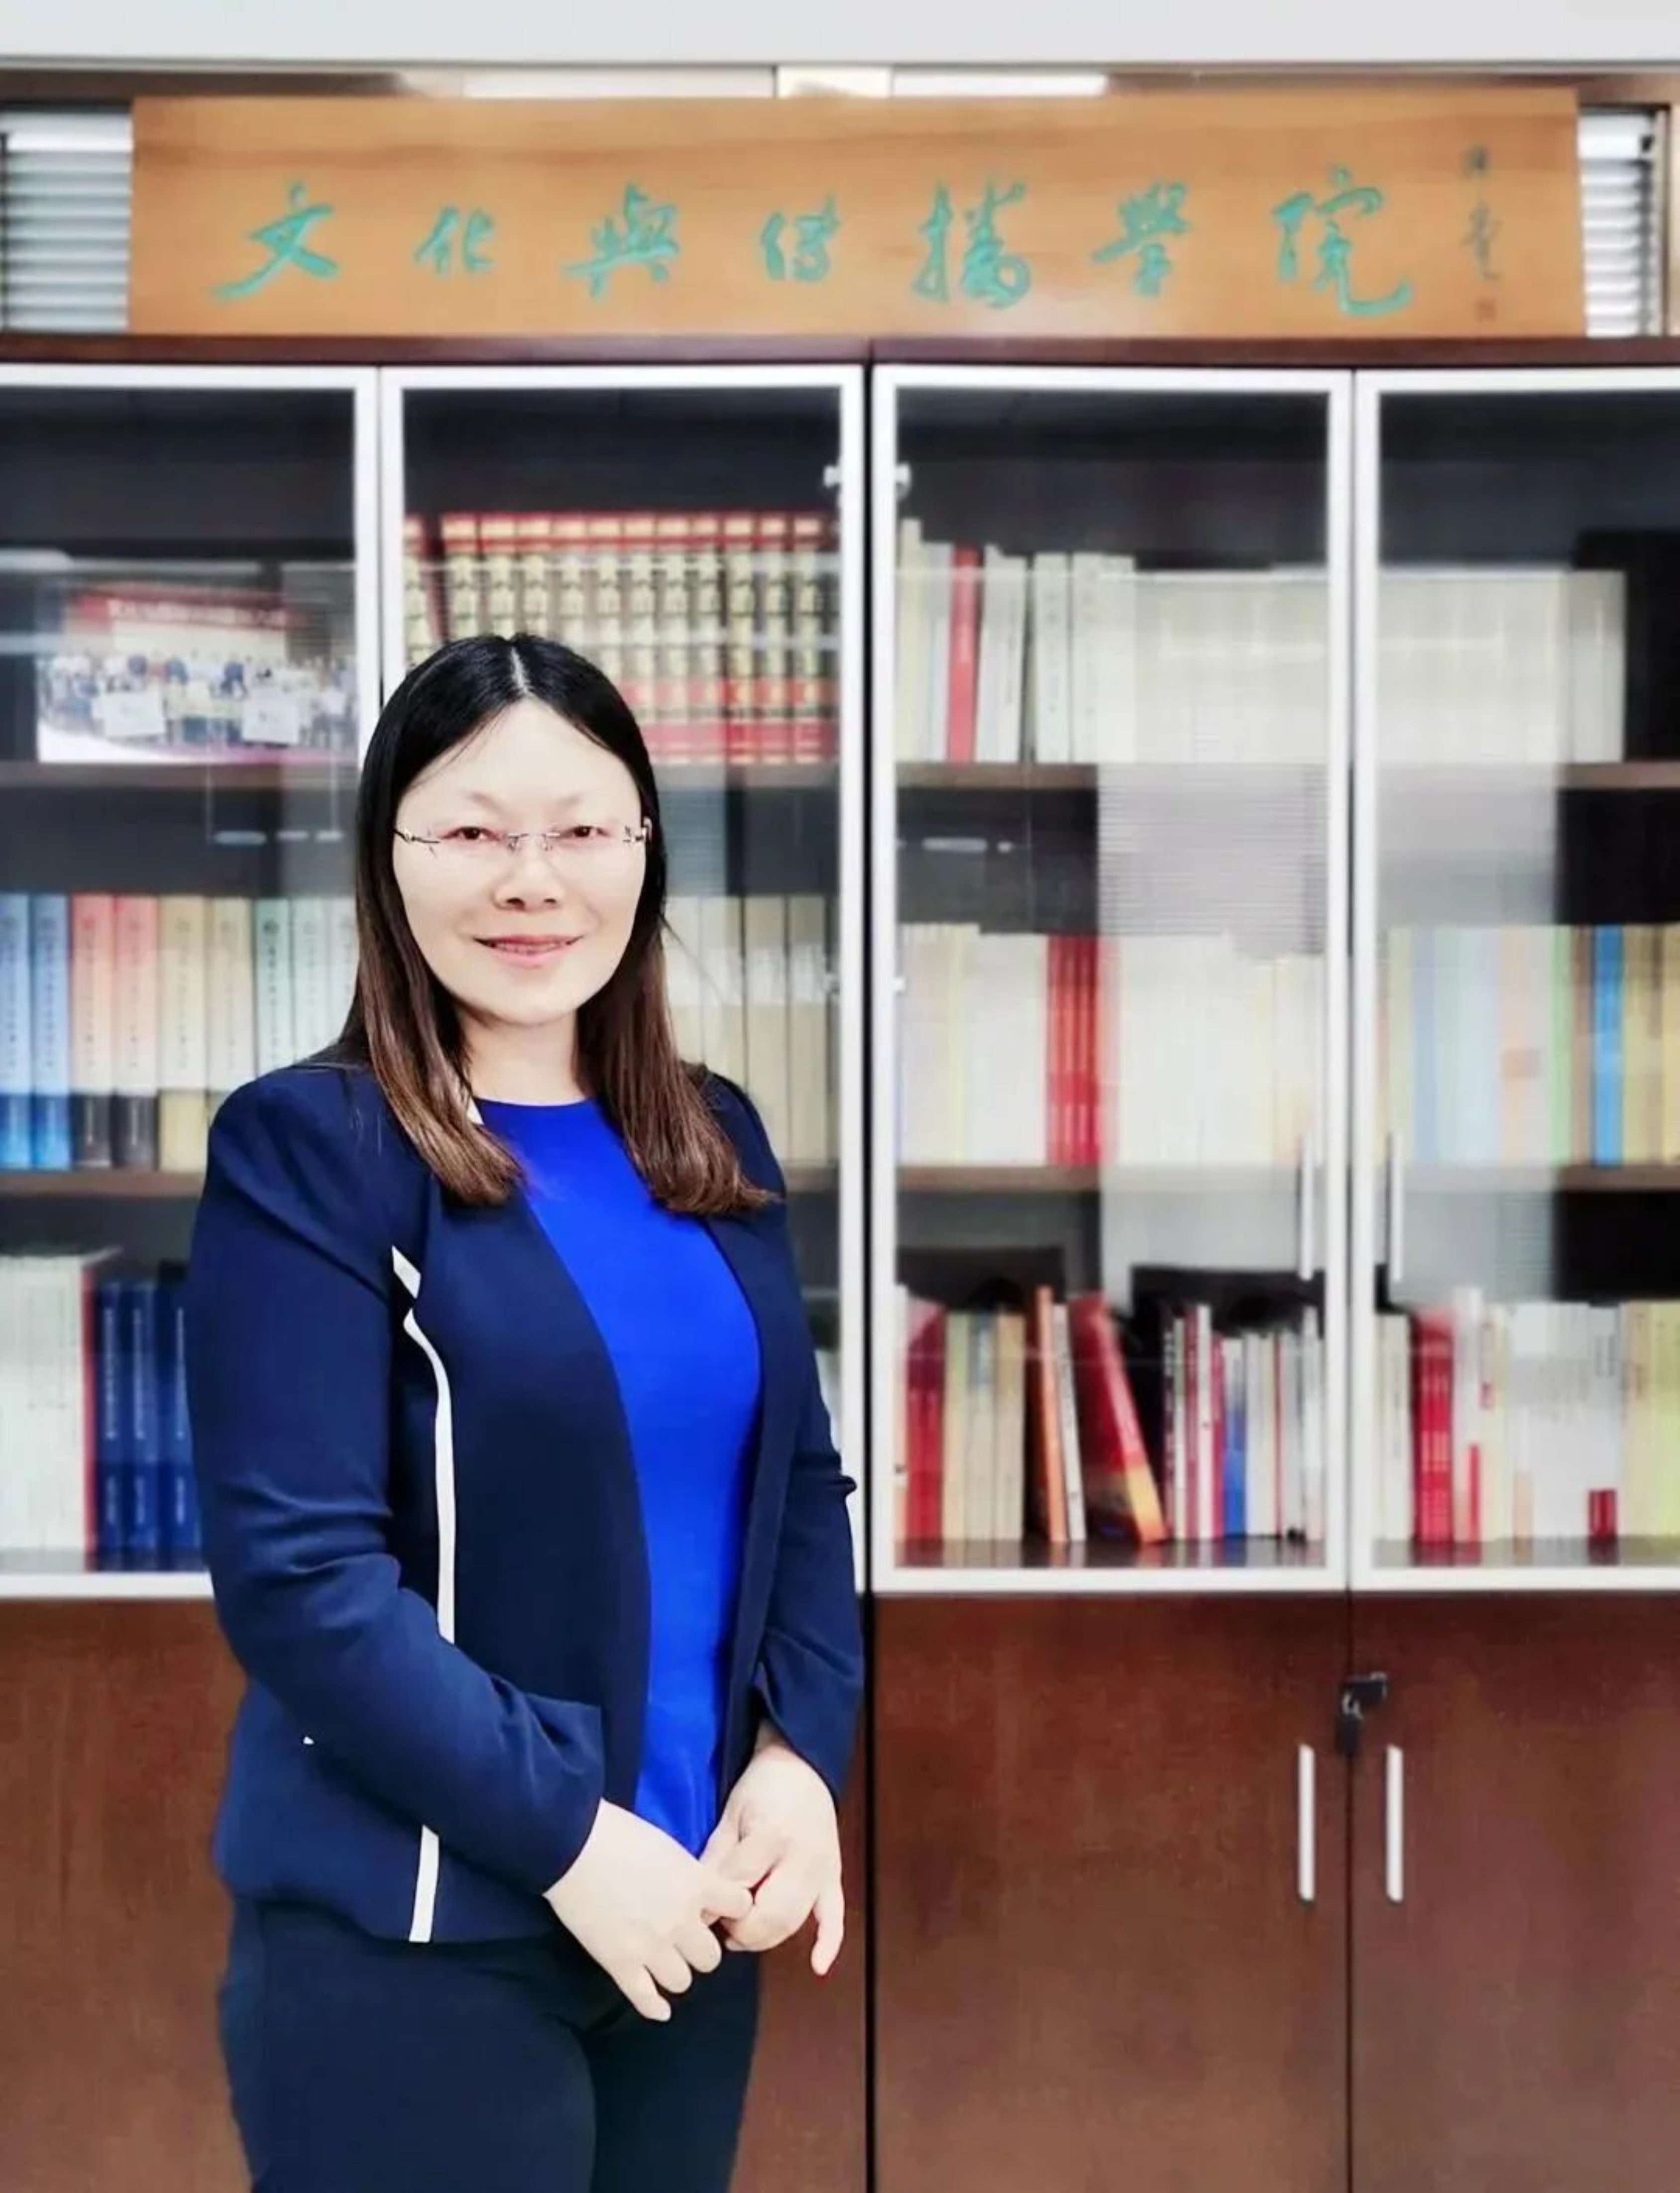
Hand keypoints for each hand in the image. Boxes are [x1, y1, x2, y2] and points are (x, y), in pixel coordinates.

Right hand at [544, 1800, 753, 2022]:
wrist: (572, 1843)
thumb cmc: (619, 1834)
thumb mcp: (669, 1847)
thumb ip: (689, 1875)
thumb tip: (698, 1892)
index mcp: (696, 1885)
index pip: (740, 1907)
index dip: (730, 1907)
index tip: (718, 1907)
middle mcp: (680, 1921)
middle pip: (711, 1957)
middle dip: (699, 1948)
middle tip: (684, 1938)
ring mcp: (651, 1947)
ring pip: (682, 1981)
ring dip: (674, 1971)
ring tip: (663, 1961)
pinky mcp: (620, 1964)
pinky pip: (645, 1999)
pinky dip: (654, 2006)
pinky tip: (658, 2007)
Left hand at [700, 1726, 844, 1975]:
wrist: (802, 1764)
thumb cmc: (760, 1788)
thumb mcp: (729, 1817)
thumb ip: (716, 1862)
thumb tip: (696, 1908)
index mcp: (772, 1837)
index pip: (738, 1888)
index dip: (713, 1906)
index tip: (695, 1913)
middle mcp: (802, 1859)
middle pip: (771, 1915)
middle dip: (741, 1931)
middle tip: (721, 1925)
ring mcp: (822, 1870)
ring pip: (794, 1922)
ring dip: (765, 1936)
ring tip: (740, 1931)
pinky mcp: (834, 1876)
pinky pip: (836, 1916)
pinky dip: (828, 1943)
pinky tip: (818, 1967)